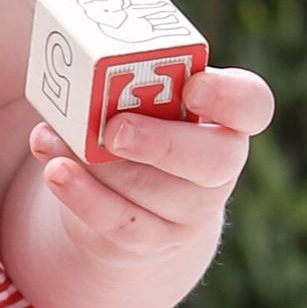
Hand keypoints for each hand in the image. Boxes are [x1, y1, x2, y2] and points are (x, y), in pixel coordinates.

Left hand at [24, 63, 274, 307]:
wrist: (129, 201)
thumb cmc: (137, 125)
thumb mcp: (142, 100)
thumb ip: (124, 82)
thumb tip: (68, 66)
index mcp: (226, 118)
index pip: (252, 105)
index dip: (229, 96)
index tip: (193, 85)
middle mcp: (220, 166)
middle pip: (215, 160)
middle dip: (163, 143)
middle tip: (115, 129)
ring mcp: (191, 211)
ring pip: (154, 191)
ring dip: (99, 166)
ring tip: (54, 139)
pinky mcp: (153, 241)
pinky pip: (120, 223)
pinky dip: (82, 195)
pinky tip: (56, 170)